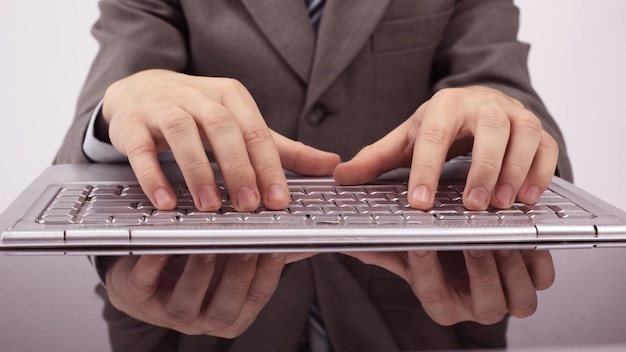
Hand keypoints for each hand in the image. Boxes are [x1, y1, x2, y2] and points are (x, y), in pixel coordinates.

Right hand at [103, 69, 339, 211]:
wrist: (141, 90)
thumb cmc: (199, 114)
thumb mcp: (242, 126)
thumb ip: (283, 149)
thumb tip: (331, 164)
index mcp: (232, 97)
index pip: (256, 132)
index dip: (269, 168)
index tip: (279, 201)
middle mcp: (198, 96)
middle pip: (223, 129)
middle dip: (238, 169)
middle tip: (249, 206)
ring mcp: (162, 106)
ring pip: (182, 133)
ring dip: (197, 171)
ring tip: (210, 206)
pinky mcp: (130, 123)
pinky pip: (140, 148)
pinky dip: (152, 175)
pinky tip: (166, 202)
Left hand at [104, 253, 306, 336]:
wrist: (142, 280)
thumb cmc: (199, 266)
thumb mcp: (235, 263)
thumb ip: (268, 253)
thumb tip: (309, 238)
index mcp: (232, 314)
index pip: (257, 297)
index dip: (268, 273)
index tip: (275, 245)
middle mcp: (203, 320)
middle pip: (225, 307)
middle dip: (237, 276)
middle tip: (244, 245)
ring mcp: (169, 313)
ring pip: (186, 302)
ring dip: (199, 272)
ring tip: (207, 244)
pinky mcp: (137, 296)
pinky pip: (145, 282)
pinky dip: (153, 262)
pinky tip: (163, 241)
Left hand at [333, 86, 558, 209]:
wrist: (476, 103)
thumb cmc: (439, 125)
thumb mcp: (405, 139)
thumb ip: (375, 159)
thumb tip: (340, 176)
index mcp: (444, 106)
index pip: (433, 135)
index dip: (425, 169)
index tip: (418, 202)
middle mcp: (482, 105)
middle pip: (489, 129)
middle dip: (483, 167)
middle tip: (474, 204)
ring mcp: (514, 114)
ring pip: (524, 134)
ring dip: (515, 170)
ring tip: (502, 205)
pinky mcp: (537, 128)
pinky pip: (547, 146)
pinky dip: (541, 171)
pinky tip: (527, 198)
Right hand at [346, 249, 554, 324]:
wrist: (465, 237)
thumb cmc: (435, 247)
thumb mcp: (406, 249)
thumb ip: (379, 248)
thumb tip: (346, 243)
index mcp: (443, 302)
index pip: (432, 293)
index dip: (426, 270)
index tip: (420, 244)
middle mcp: (476, 305)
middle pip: (484, 306)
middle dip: (479, 273)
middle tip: (470, 242)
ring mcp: (507, 295)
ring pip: (518, 300)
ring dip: (512, 270)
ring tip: (501, 238)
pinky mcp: (533, 278)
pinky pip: (542, 279)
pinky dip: (537, 260)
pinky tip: (523, 235)